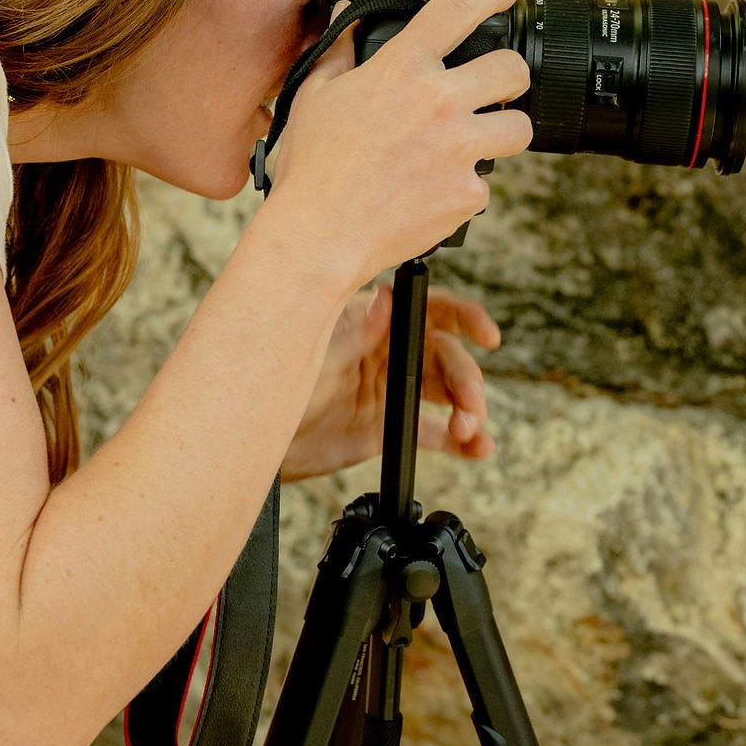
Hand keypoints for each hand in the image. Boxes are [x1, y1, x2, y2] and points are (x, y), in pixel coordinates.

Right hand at [256, 0, 535, 291]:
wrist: (321, 235)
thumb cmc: (312, 168)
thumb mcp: (313, 96)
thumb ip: (338, 50)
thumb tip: (344, 14)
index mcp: (402, 68)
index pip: (459, 8)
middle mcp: (439, 102)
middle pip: (512, 69)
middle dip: (509, 76)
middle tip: (495, 87)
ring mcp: (459, 148)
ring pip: (519, 128)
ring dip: (502, 132)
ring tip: (476, 142)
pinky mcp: (467, 193)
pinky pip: (486, 184)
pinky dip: (466, 189)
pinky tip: (435, 192)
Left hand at [279, 283, 500, 480]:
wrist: (256, 439)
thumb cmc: (273, 381)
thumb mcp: (316, 353)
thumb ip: (355, 331)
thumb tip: (387, 297)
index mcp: (375, 322)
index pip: (431, 310)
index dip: (465, 318)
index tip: (488, 336)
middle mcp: (389, 352)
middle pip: (447, 358)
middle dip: (467, 382)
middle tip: (470, 410)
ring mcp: (392, 390)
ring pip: (447, 394)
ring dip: (469, 411)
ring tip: (470, 433)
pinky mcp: (390, 427)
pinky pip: (434, 431)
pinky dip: (460, 441)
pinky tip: (477, 449)